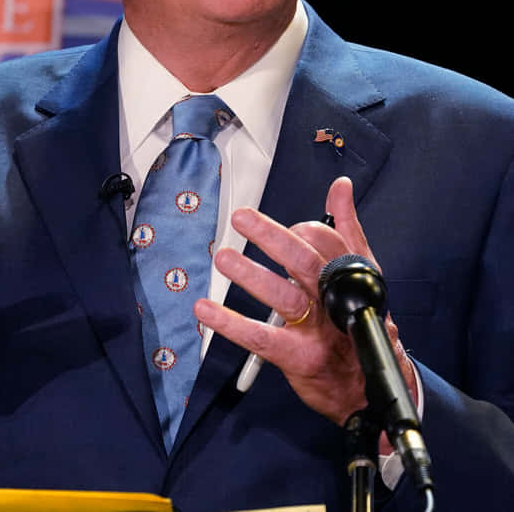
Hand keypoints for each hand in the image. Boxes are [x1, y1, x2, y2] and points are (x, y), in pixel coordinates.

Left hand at [195, 177, 415, 438]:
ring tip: (222, 258)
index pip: (327, 242)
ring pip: (284, 298)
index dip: (303, 229)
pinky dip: (231, 323)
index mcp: (350, 275)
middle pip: (305, 262)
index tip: (287, 226)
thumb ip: (346, 228)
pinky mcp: (300, 358)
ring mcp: (319, 330)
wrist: (369, 388)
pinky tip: (205, 309)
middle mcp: (335, 300)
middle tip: (241, 218)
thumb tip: (340, 186)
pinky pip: (262, 338)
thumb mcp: (360, 275)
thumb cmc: (357, 322)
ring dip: (251, 276)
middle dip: (272, 237)